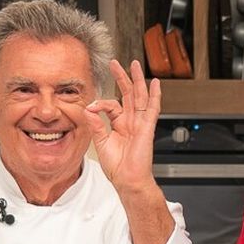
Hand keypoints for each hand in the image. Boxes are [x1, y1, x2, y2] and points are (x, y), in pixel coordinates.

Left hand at [83, 59, 160, 192]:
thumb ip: (96, 125)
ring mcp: (140, 124)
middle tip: (115, 63)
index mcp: (120, 125)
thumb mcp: (101, 143)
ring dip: (137, 80)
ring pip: (139, 97)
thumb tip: (88, 109)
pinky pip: (152, 109)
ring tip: (135, 65)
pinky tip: (155, 84)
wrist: (128, 180)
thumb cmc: (117, 167)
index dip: (100, 103)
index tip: (91, 107)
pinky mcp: (147, 128)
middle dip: (122, 78)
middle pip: (127, 94)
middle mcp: (131, 122)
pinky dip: (155, 96)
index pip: (111, 105)